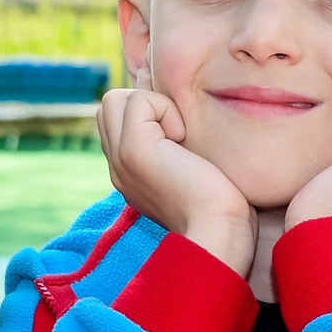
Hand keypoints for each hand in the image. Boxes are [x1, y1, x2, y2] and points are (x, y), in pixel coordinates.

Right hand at [96, 88, 254, 273]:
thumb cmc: (221, 210)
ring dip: (152, 106)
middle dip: (144, 105)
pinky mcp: (133, 149)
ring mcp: (120, 159)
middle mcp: (117, 167)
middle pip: (109, 106)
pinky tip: (183, 139)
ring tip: (178, 136)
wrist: (219, 232)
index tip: (179, 141)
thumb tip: (181, 129)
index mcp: (128, 174)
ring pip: (115, 99)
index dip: (146, 115)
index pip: (116, 122)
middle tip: (177, 134)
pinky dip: (166, 109)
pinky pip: (139, 100)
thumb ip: (174, 154)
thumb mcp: (189, 175)